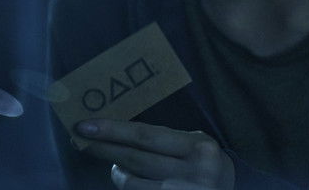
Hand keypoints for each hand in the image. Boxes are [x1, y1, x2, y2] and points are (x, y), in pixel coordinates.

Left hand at [76, 119, 234, 189]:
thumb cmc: (203, 162)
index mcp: (198, 148)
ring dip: (117, 172)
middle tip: (80, 140)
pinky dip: (128, 186)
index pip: (145, 136)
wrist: (228, 189)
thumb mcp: (194, 144)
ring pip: (132, 184)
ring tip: (115, 165)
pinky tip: (127, 178)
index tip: (84, 126)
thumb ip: (163, 138)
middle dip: (103, 148)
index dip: (112, 130)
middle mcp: (194, 174)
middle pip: (135, 159)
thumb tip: (114, 128)